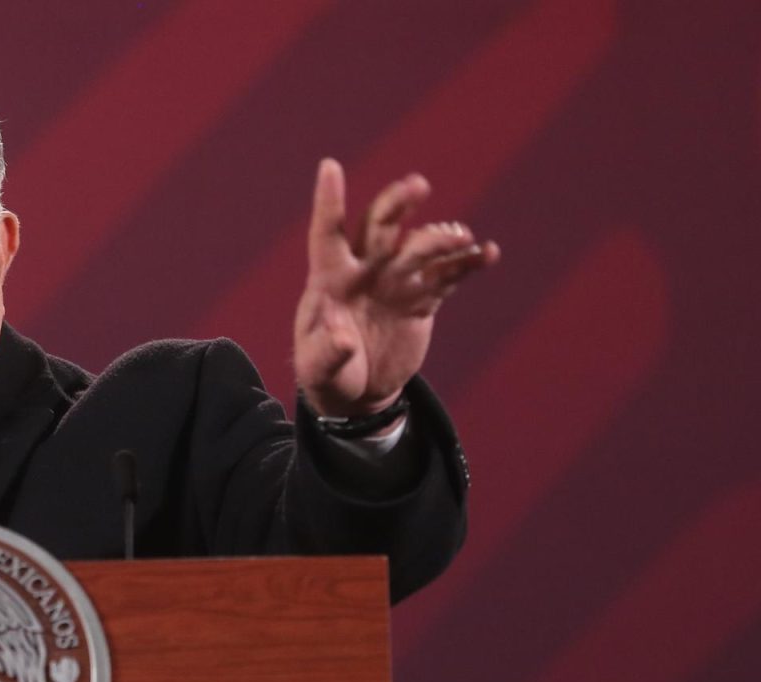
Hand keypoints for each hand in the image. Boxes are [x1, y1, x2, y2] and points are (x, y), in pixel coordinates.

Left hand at [294, 158, 498, 418]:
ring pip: (420, 247)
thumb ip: (327, 352)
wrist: (358, 392)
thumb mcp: (317, 369)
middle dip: (398, 203)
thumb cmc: (327, 374)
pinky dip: (468, 264)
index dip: (329, 201)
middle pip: (381, 225)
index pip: (327, 233)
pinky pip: (448, 275)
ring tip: (462, 238)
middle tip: (418, 186)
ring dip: (440, 238)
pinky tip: (489, 254)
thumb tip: (343, 338)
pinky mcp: (422, 298)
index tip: (329, 165)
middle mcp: (365, 270)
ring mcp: (396, 281)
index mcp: (331, 279)